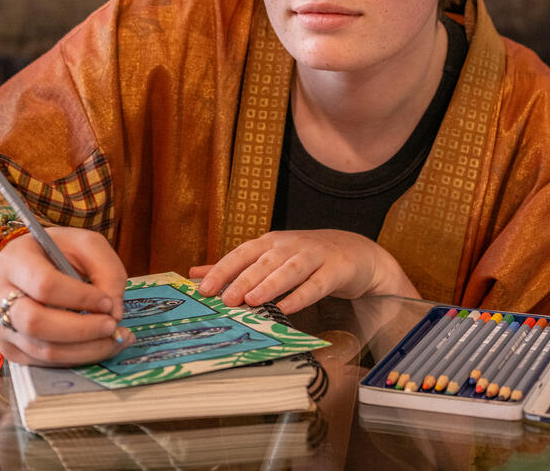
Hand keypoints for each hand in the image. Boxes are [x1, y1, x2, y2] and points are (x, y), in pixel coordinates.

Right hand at [0, 228, 131, 366]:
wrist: (26, 266)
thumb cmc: (58, 252)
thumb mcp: (87, 245)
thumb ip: (108, 272)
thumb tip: (115, 313)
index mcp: (15, 259)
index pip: (44, 285)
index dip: (80, 298)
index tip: (108, 303)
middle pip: (36, 323)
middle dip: (81, 330)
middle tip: (112, 326)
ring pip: (41, 350)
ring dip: (84, 350)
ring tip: (114, 340)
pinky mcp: (9, 348)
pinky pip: (42, 363)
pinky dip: (75, 359)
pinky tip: (98, 347)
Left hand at [190, 229, 418, 314]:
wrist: (356, 252)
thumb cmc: (307, 258)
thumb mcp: (271, 258)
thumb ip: (235, 267)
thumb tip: (194, 273)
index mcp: (271, 242)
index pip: (242, 253)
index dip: (223, 270)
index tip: (203, 289)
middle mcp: (290, 245)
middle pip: (264, 261)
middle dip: (243, 280)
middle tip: (226, 300)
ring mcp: (315, 255)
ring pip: (290, 269)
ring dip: (271, 284)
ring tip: (252, 301)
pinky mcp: (336, 269)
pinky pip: (318, 283)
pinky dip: (302, 295)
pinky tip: (288, 308)